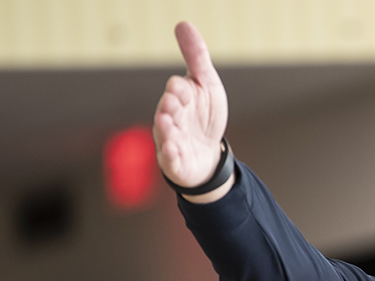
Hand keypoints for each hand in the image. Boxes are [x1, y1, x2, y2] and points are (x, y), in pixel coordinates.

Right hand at [153, 22, 228, 191]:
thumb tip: (183, 24)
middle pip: (169, 111)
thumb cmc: (205, 117)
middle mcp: (171, 119)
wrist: (208, 154)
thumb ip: (196, 57)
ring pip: (166, 134)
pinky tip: (173, 151)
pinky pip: (170, 158)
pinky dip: (171, 154)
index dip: (180, 88)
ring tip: (167, 122)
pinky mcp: (175, 161)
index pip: (178, 90)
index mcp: (179, 99)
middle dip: (170, 106)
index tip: (180, 85)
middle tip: (172, 103)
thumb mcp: (206, 85)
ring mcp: (171, 140)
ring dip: (166, 128)